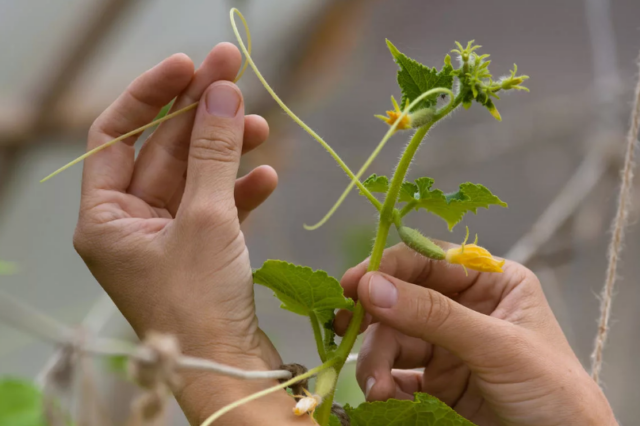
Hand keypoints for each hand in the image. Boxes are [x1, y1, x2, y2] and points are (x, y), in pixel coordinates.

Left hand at [73, 44, 308, 424]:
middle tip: (235, 74)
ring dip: (227, 150)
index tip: (188, 66)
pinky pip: (217, 206)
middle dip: (200, 115)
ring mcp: (167, 237)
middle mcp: (130, 224)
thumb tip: (222, 92)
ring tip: (260, 126)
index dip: (150, 95)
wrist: (229, 370)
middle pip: (163, 151)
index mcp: (106, 218)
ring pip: (195, 176)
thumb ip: (212, 152)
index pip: (115, 135)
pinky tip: (267, 176)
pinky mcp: (200, 250)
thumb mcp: (206, 219)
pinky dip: (241, 190)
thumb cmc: (200, 306)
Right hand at [334, 243, 616, 425]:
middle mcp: (465, 310)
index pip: (430, 261)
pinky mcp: (437, 384)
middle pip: (402, 301)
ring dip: (376, 361)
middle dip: (377, 320)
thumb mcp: (497, 346)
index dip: (389, 266)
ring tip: (377, 387)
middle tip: (347, 329)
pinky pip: (397, 375)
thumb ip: (435, 315)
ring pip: (393, 340)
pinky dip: (384, 385)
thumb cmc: (556, 393)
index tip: (353, 282)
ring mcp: (448, 347)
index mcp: (490, 284)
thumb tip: (374, 286)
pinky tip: (386, 398)